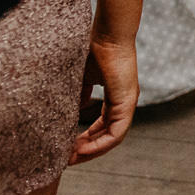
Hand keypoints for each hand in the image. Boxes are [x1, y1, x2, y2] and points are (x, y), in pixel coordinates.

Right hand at [71, 35, 137, 162]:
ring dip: (92, 150)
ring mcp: (127, 103)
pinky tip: (82, 149)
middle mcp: (124, 103)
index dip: (86, 139)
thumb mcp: (83, 78)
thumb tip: (74, 108)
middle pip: (107, 136)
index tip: (67, 149)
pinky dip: (100, 143)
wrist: (108, 34)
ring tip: (72, 158)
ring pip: (113, 138)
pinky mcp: (127, 102)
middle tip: (67, 160)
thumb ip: (80, 94)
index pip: (102, 126)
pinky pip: (116, 132)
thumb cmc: (96, 50)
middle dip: (87, 150)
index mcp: (115, 97)